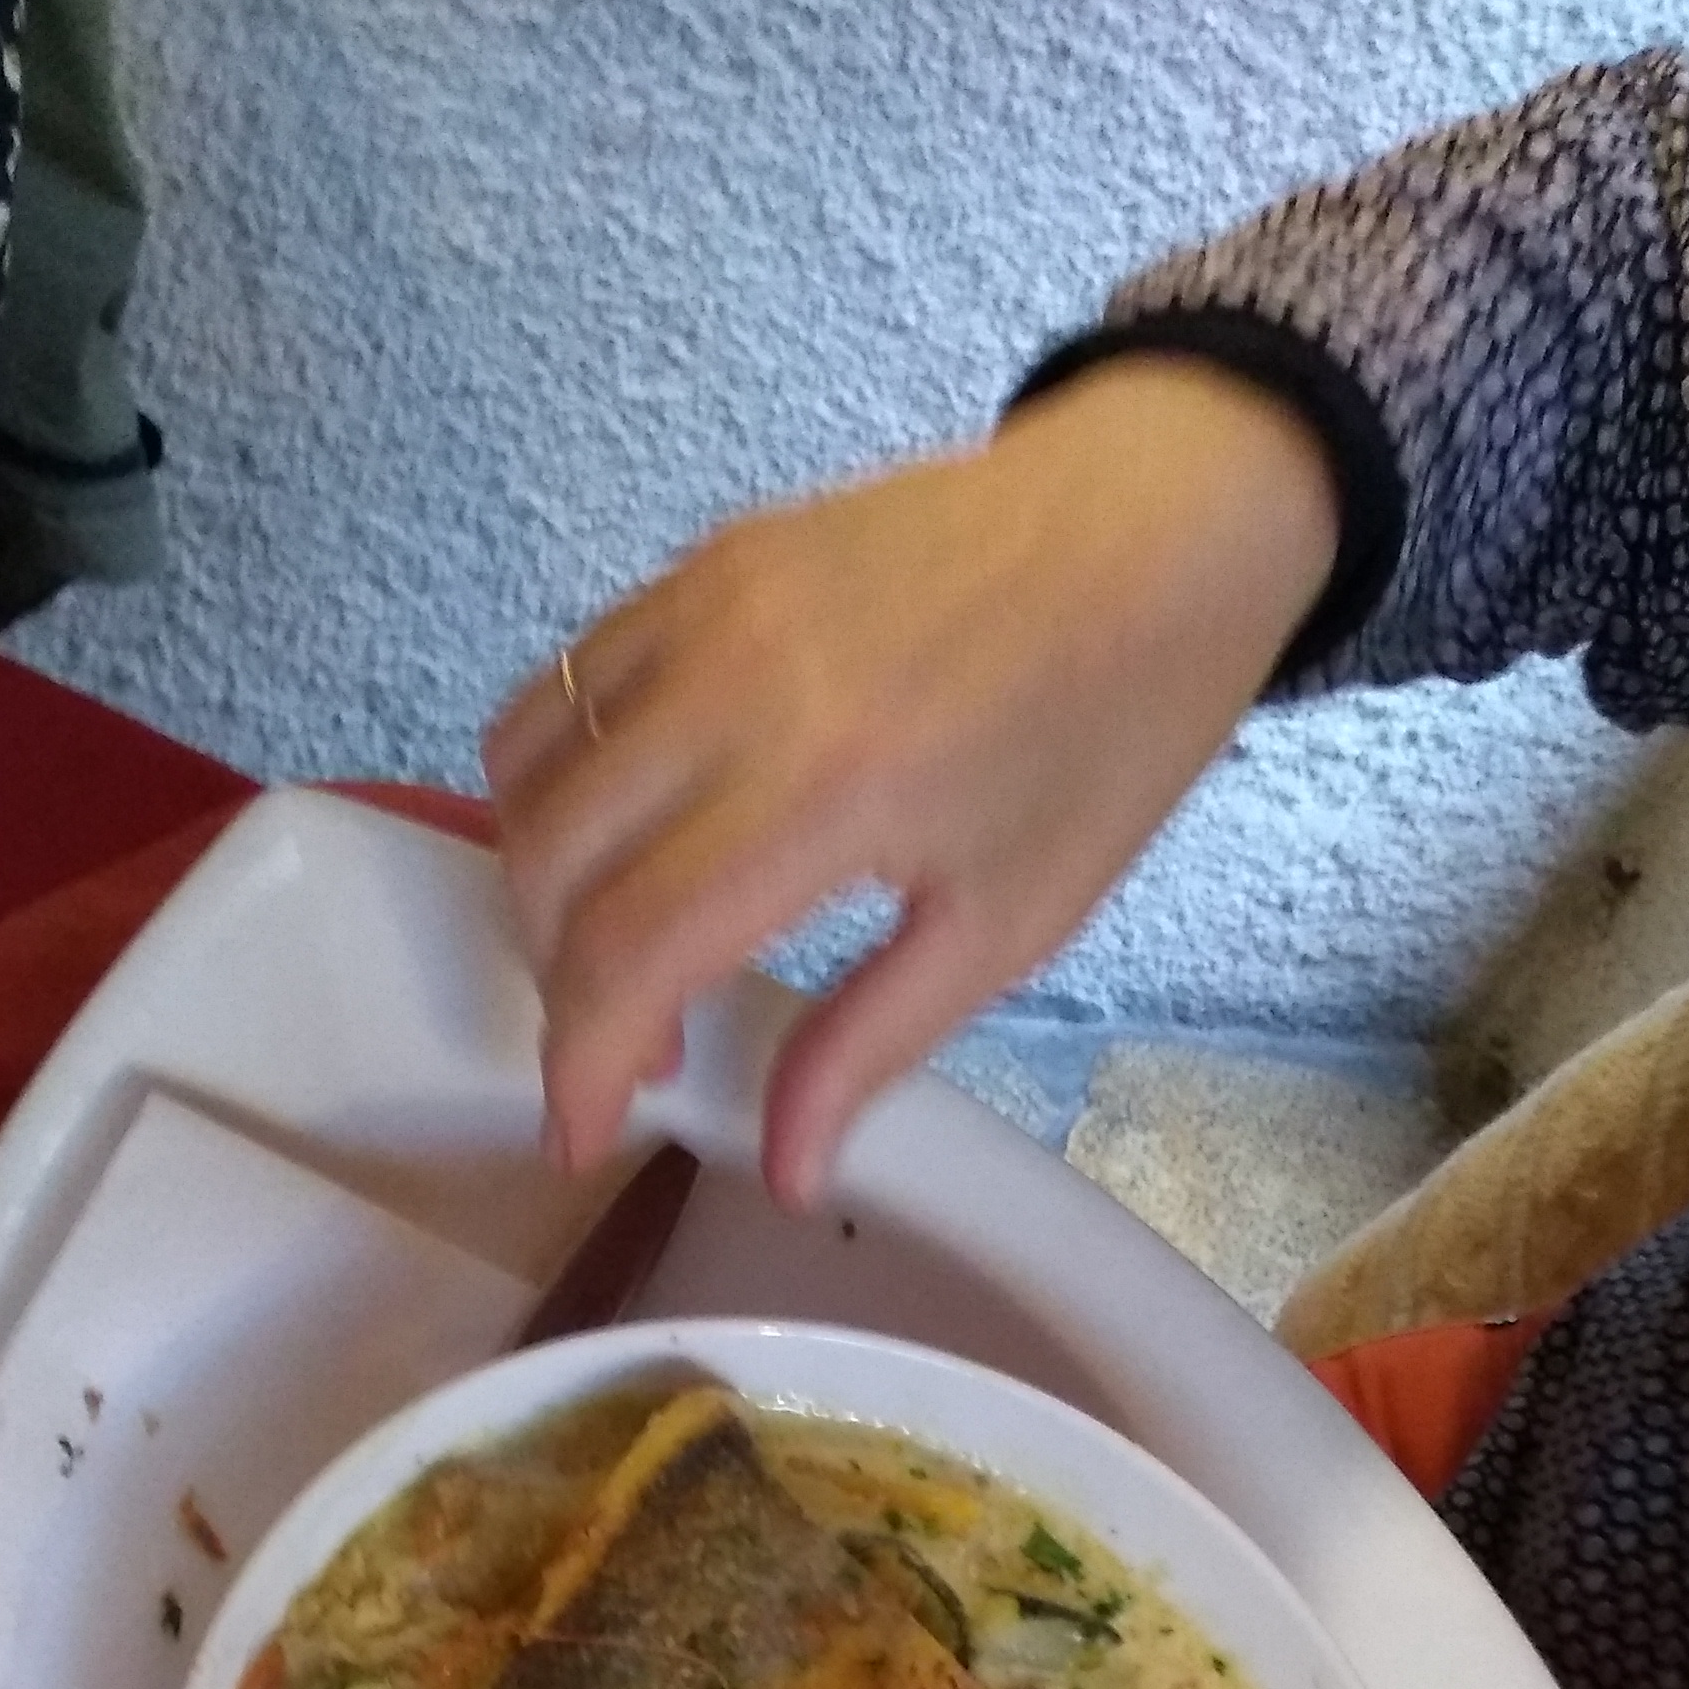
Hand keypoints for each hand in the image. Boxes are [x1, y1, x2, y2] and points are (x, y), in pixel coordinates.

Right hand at [483, 357, 1341, 1208]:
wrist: (1160, 519)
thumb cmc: (1109, 725)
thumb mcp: (1011, 921)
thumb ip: (870, 1043)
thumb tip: (784, 1169)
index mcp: (829, 789)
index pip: (628, 949)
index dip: (581, 1062)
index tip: (585, 1133)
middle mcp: (739, 685)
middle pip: (550, 862)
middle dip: (557, 986)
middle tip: (632, 1048)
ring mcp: (709, 604)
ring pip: (528, 763)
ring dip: (544, 879)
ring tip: (625, 942)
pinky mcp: (706, 560)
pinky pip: (568, 680)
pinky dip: (563, 775)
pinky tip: (643, 832)